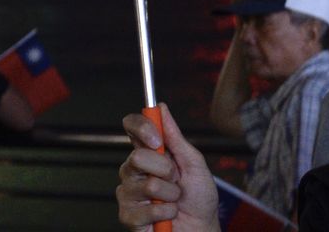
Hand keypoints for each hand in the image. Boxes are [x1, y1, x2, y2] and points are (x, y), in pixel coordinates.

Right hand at [116, 104, 219, 231]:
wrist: (201, 228)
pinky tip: (167, 215)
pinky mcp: (127, 216)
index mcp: (149, 152)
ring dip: (170, 195)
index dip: (141, 127)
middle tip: (176, 180)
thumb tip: (162, 108)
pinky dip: (165, 213)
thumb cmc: (199, 197)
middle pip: (137, 156)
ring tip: (173, 201)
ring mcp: (128, 193)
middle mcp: (134, 169)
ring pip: (147, 184)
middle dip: (166, 169)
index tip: (157, 138)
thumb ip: (176, 138)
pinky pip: (146, 209)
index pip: (132, 127)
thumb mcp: (194, 163)